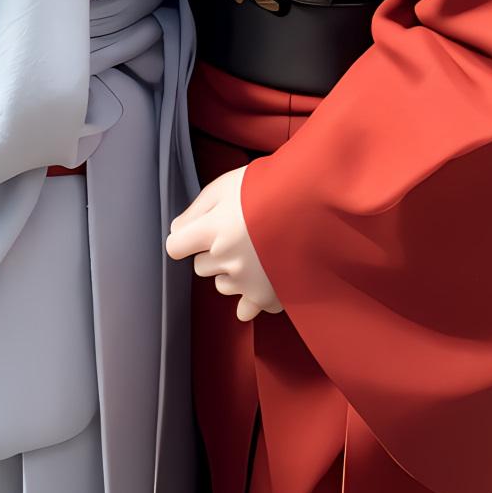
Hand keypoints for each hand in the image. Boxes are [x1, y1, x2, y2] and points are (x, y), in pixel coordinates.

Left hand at [166, 167, 281, 322]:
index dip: (185, 239)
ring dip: (231, 272)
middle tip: (238, 232)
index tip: (197, 232)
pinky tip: (262, 280)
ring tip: (254, 250)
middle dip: (212, 252)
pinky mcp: (269, 295)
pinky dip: (252, 296)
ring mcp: (248, 280)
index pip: (176, 247)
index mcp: (213, 230)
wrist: (315, 200)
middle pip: (201, 266)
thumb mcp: (225, 185)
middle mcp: (227, 259)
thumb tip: (176, 231)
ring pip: (222, 285)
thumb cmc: (269, 186)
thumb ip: (196, 209)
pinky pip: (248, 308)